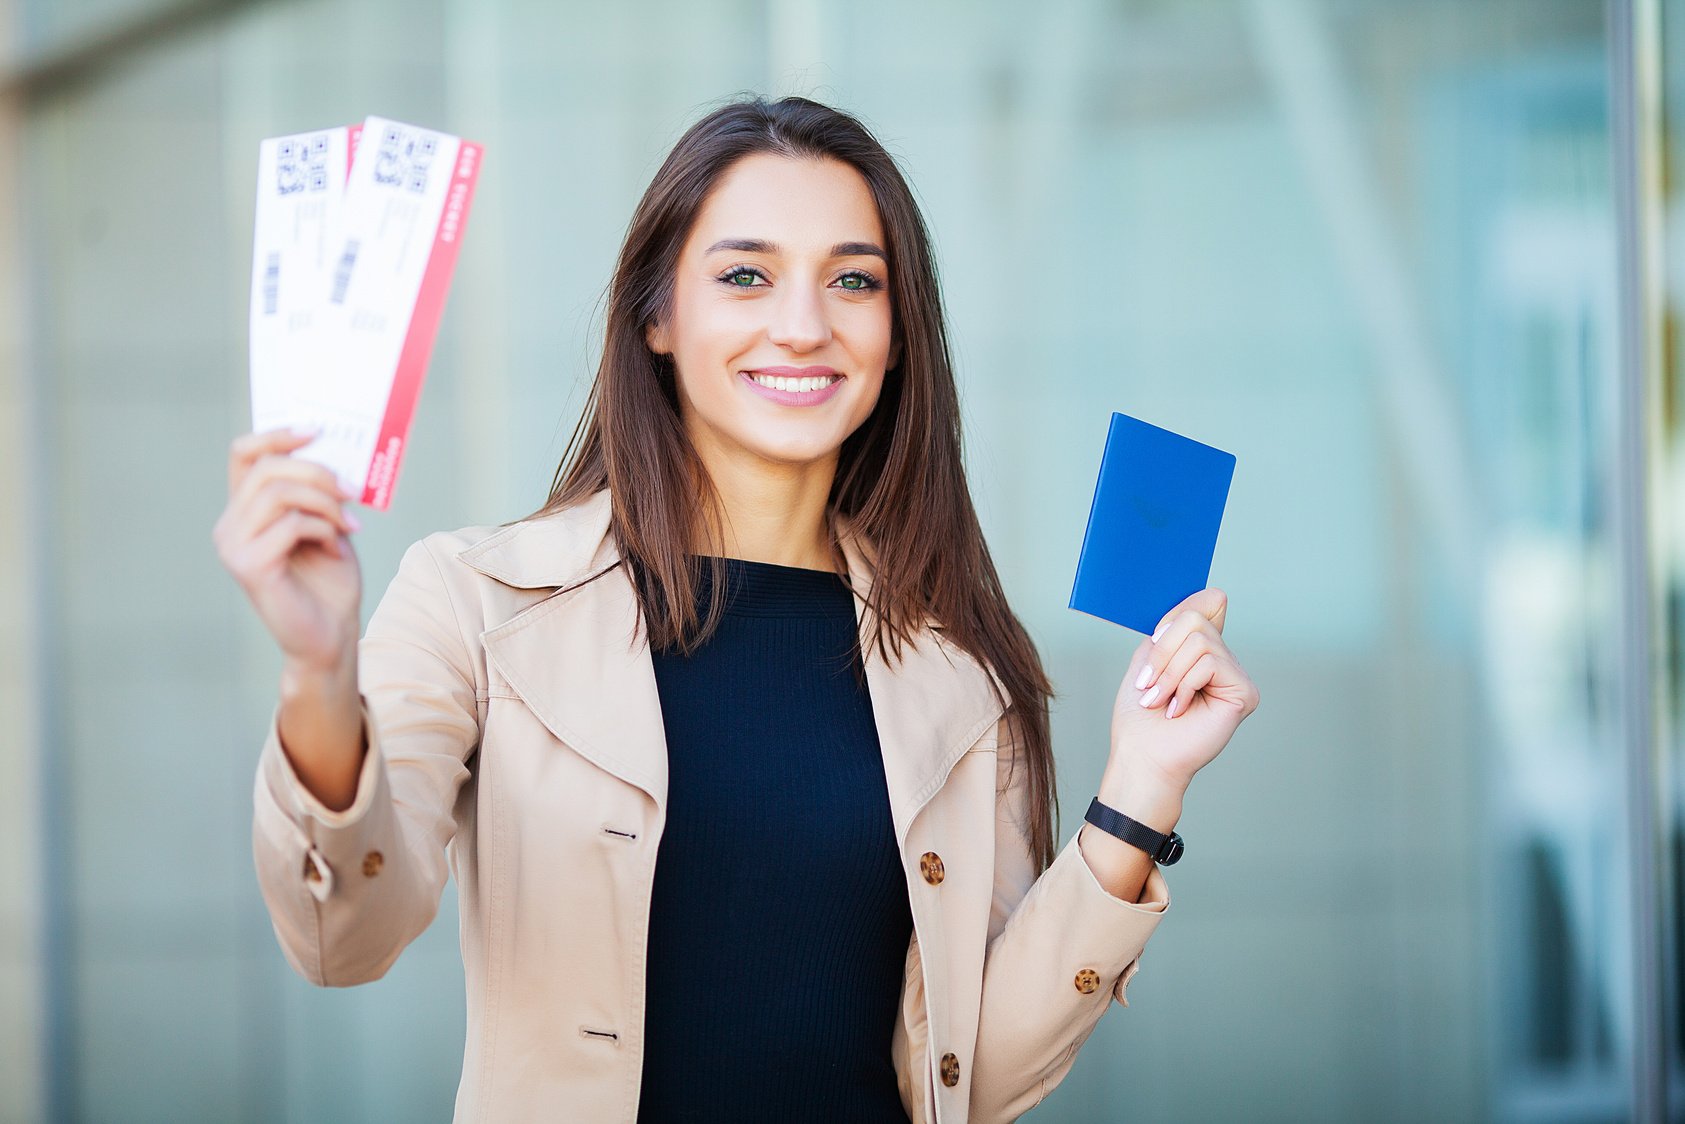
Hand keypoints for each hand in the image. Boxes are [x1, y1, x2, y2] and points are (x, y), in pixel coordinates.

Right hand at [212, 428, 362, 675]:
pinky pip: (291, 524)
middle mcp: (230, 526)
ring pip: (280, 493)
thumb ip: (319, 492)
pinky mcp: (249, 566)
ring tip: (349, 525)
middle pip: (267, 468)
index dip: (276, 434)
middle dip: (318, 472)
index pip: (243, 454)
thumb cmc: (329, 582)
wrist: (332, 635)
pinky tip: (336, 547)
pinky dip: (323, 529)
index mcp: (244, 511)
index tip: (317, 430)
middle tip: (354, 491)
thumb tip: (334, 452)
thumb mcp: (328, 525)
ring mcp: (233, 546)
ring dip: (325, 503)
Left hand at [1105, 589, 1259, 794]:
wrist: (1141, 754)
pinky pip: (1210, 662)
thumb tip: (1217, 595)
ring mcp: (1236, 677)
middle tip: (1149, 683)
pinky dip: (1184, 684)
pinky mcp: (1244, 692)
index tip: (1155, 636)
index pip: (1207, 603)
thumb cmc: (1140, 714)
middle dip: (1162, 651)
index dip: (1179, 613)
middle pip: (1195, 619)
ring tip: (1161, 700)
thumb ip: (1178, 624)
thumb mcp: (1150, 655)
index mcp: (1202, 650)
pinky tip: (1178, 709)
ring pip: (1200, 641)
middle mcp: (1223, 660)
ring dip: (1169, 673)